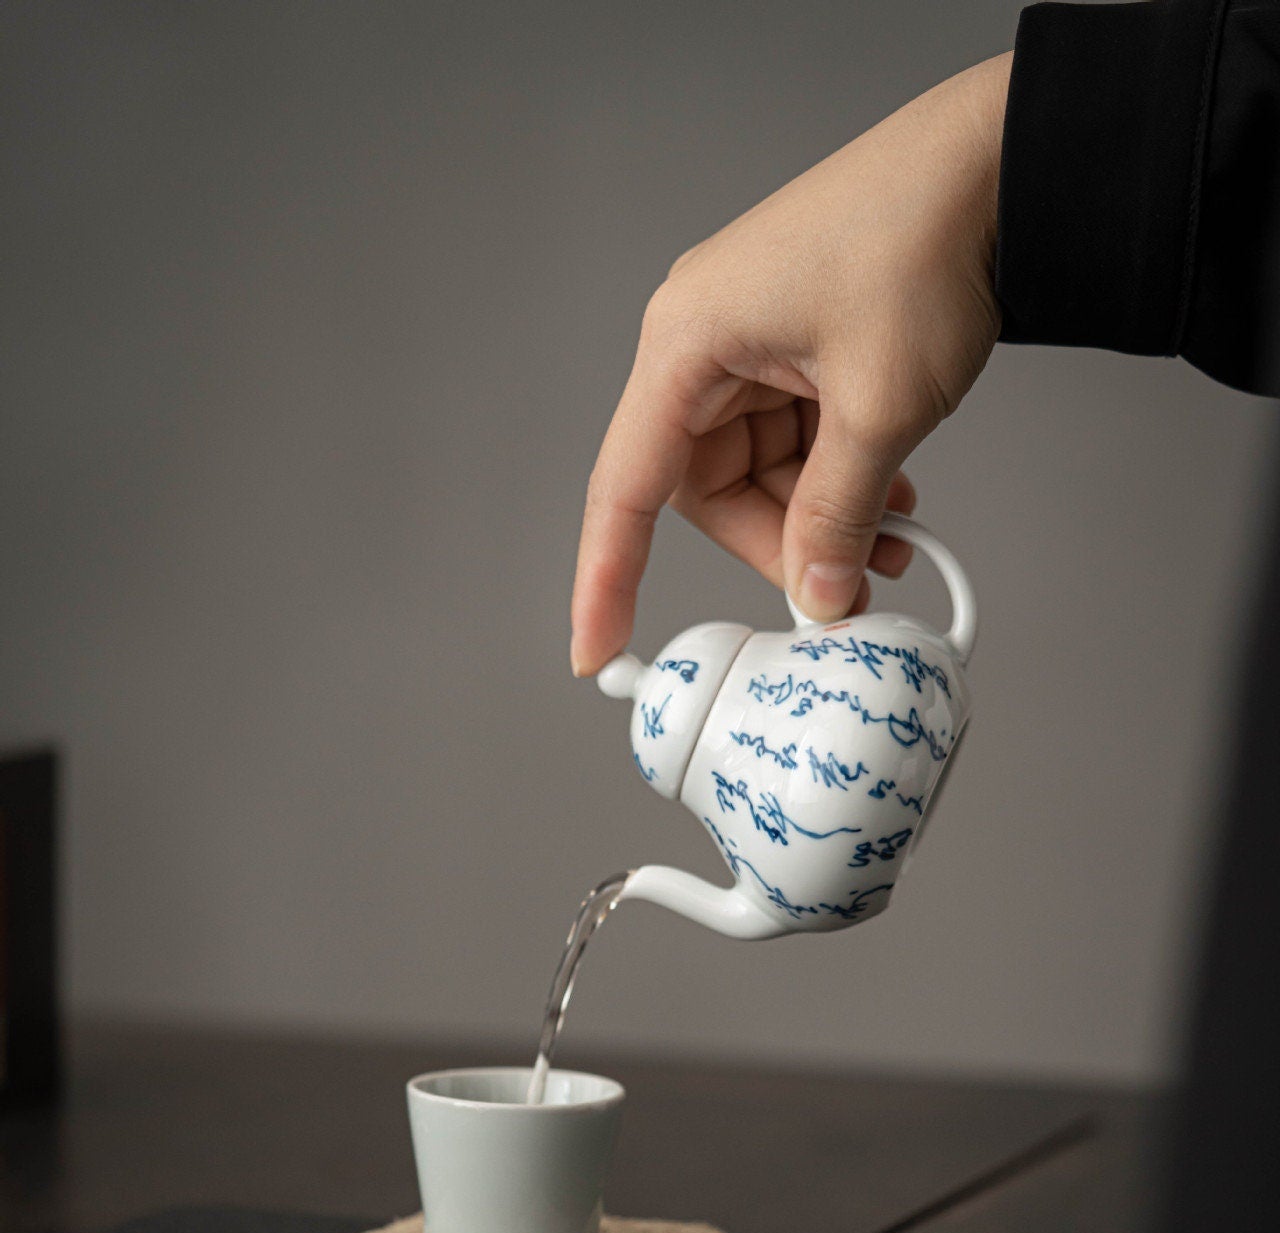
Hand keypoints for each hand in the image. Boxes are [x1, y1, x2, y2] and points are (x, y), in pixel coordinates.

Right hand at [570, 53, 1010, 672]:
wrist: (1000, 166)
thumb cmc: (923, 245)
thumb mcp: (878, 409)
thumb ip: (836, 516)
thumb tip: (815, 595)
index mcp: (687, 340)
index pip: (624, 487)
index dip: (607, 578)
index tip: (596, 653)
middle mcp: (702, 337)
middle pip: (705, 488)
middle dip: (778, 541)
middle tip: (845, 583)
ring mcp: (749, 335)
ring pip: (758, 470)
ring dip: (822, 513)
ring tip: (897, 537)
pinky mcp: (792, 337)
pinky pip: (794, 435)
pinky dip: (839, 474)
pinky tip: (897, 494)